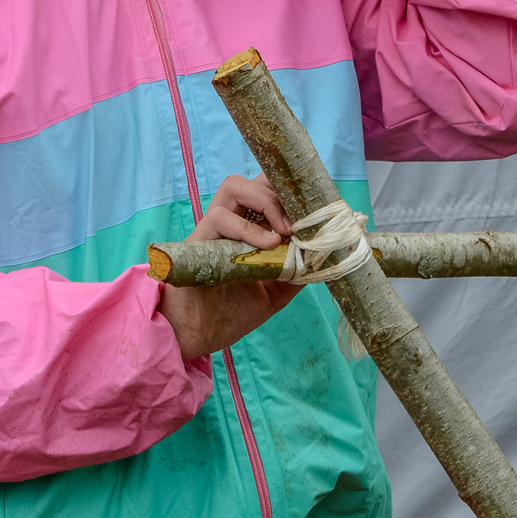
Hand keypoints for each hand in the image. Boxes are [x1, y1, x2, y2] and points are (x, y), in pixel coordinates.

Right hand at [158, 175, 299, 360]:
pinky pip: (219, 218)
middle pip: (252, 180)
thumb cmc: (229, 314)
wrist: (195, 337)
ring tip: (284, 231)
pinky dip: (247, 227)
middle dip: (279, 192)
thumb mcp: (274, 293)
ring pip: (233, 187)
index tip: (310, 206)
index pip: (263, 190)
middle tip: (299, 221)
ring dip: (265, 202)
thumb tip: (322, 257)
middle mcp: (227, 223)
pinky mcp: (197, 242)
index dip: (285, 189)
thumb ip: (294, 273)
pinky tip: (267, 245)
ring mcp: (211, 230)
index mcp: (244, 230)